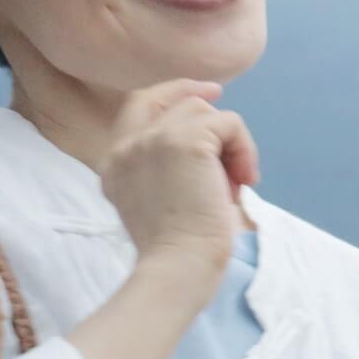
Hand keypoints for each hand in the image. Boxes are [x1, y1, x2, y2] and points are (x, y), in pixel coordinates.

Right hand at [99, 80, 259, 284]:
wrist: (178, 266)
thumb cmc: (178, 249)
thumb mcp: (161, 201)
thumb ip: (168, 168)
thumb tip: (213, 143)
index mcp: (113, 165)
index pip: (137, 106)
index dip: (173, 93)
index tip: (208, 95)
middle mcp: (126, 147)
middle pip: (172, 101)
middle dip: (206, 108)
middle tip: (234, 130)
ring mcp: (152, 139)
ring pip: (205, 112)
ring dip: (230, 144)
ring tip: (236, 182)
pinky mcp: (185, 141)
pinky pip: (229, 123)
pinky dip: (245, 149)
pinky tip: (245, 182)